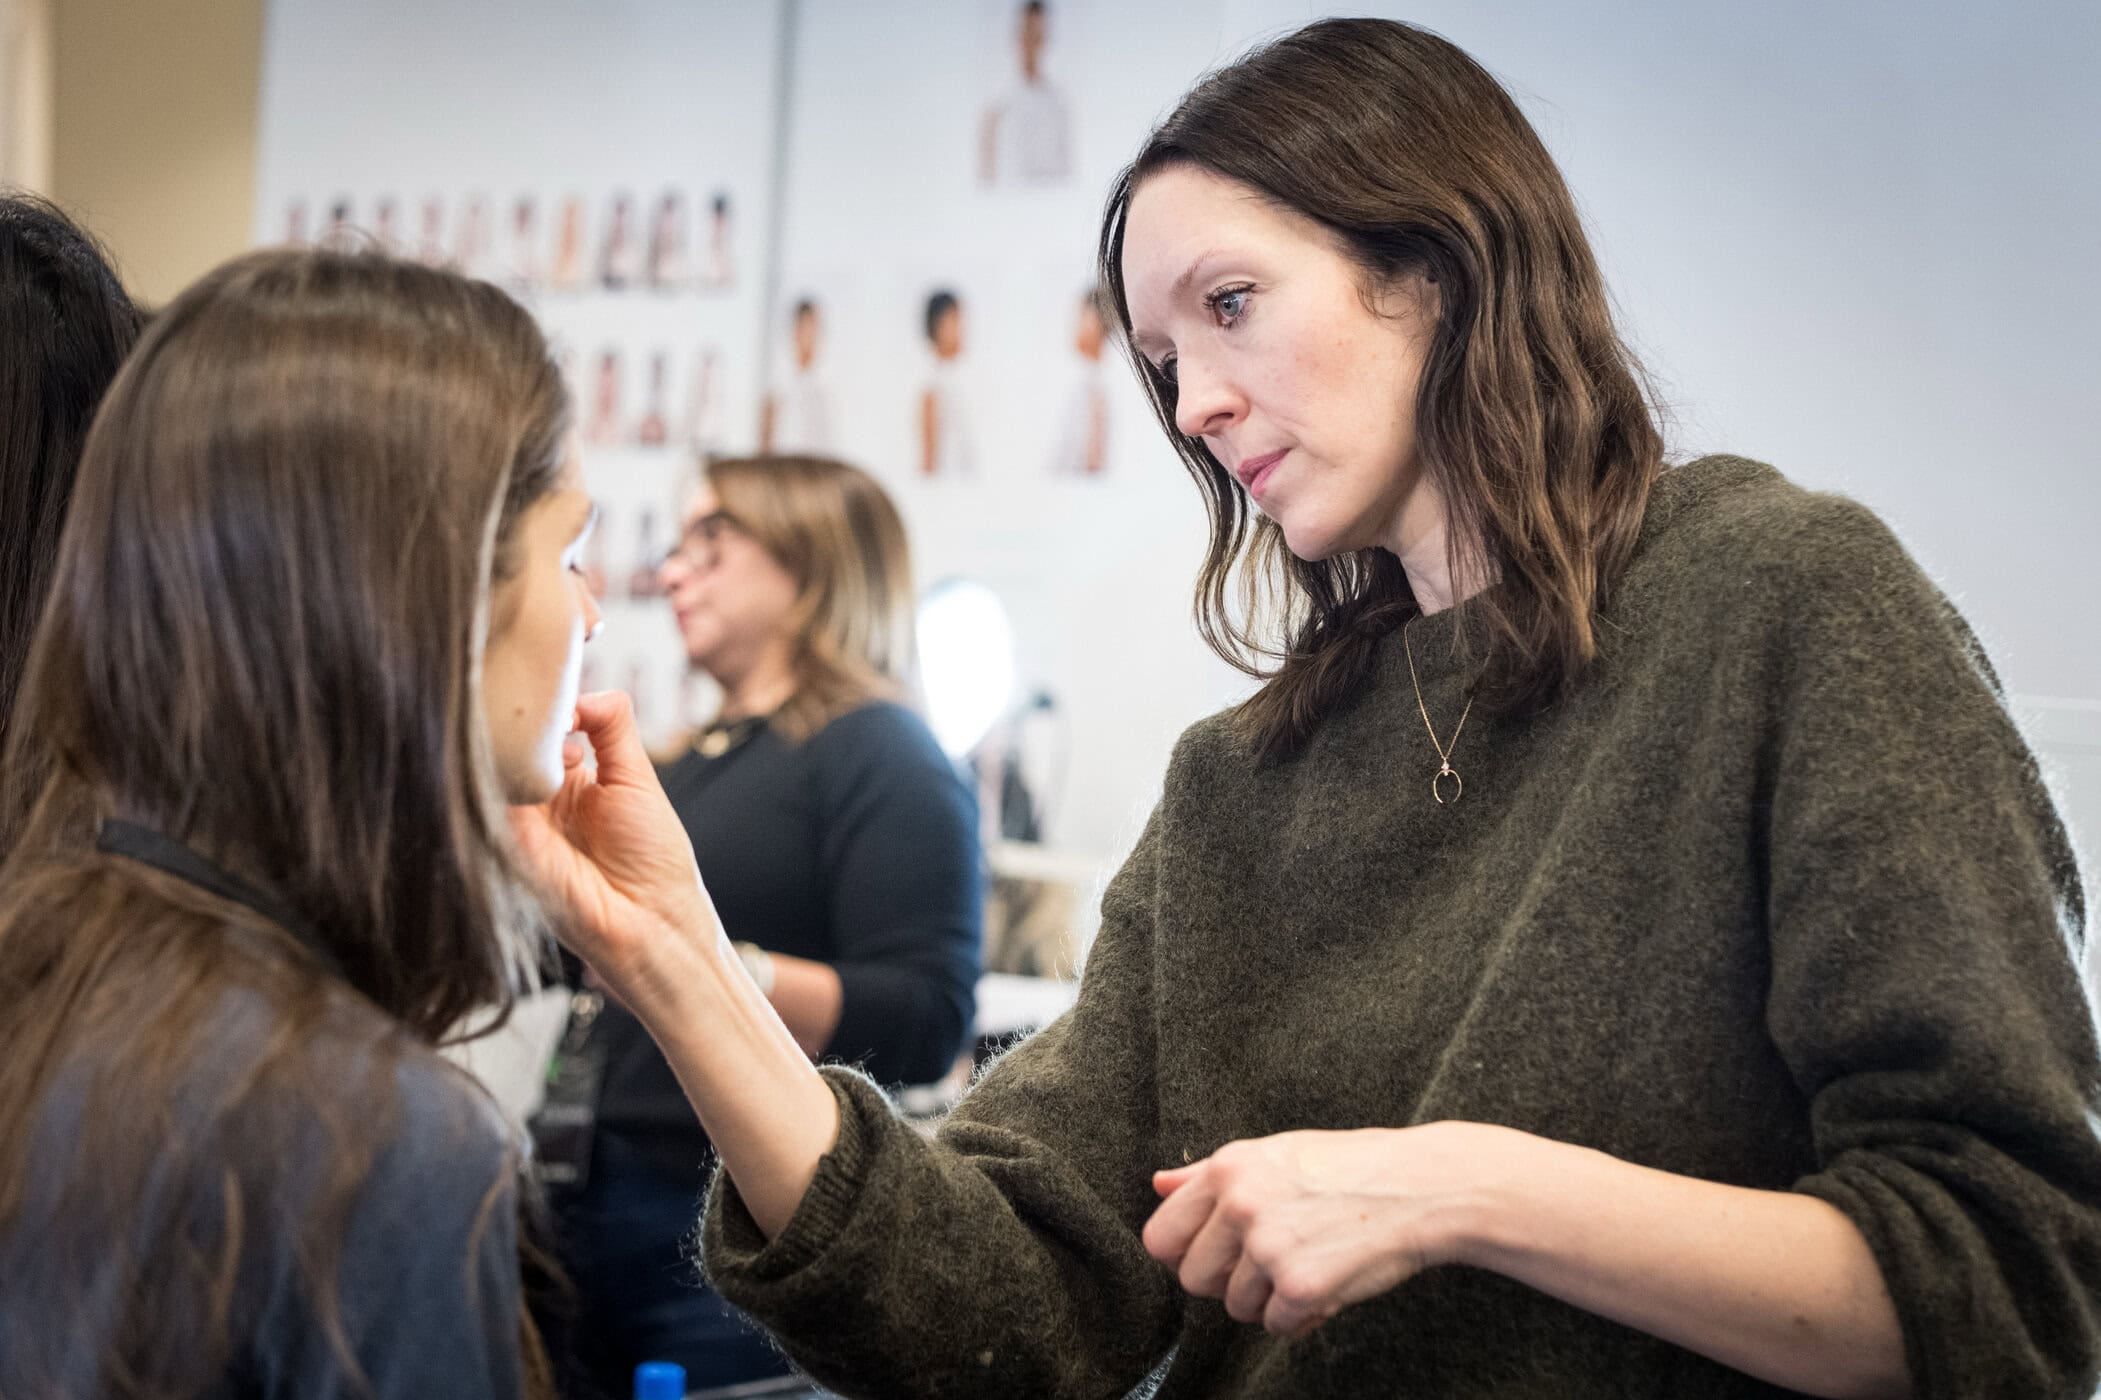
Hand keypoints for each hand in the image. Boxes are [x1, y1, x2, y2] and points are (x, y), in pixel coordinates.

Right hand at [509, 691, 719, 1009]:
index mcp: (569, 781)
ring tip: (519, 713)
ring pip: (493, 767)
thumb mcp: (638, 777)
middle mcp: (539, 799)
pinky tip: (516, 747)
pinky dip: (497, 773)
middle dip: (514, 714)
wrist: (656, 923)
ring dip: (504, 738)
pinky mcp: (511, 846)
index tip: (546, 674)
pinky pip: (490, 802)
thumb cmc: (654, 859)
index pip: (539, 728)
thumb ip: (614, 728)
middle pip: (511, 744)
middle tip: (524, 687)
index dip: (542, 701)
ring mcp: (521, 822)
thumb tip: (585, 690)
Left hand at [1142, 1122, 1529, 1336]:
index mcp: (1227, 1169)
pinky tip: (1327, 1286)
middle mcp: (1240, 1205)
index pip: (1160, 1236)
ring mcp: (1269, 1246)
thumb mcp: (1274, 1153)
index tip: (1215, 1256)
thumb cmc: (1350, 1167)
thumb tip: (1158, 1184)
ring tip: (1306, 1267)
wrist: (1422, 1185)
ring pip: (1234, 1307)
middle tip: (1270, 1263)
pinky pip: (1276, 1325)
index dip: (1185, 1254)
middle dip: (1227, 1282)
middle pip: (1193, 1279)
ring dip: (1268, 1300)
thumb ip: (1209, 1173)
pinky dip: (1301, 1317)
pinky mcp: (1301, 1285)